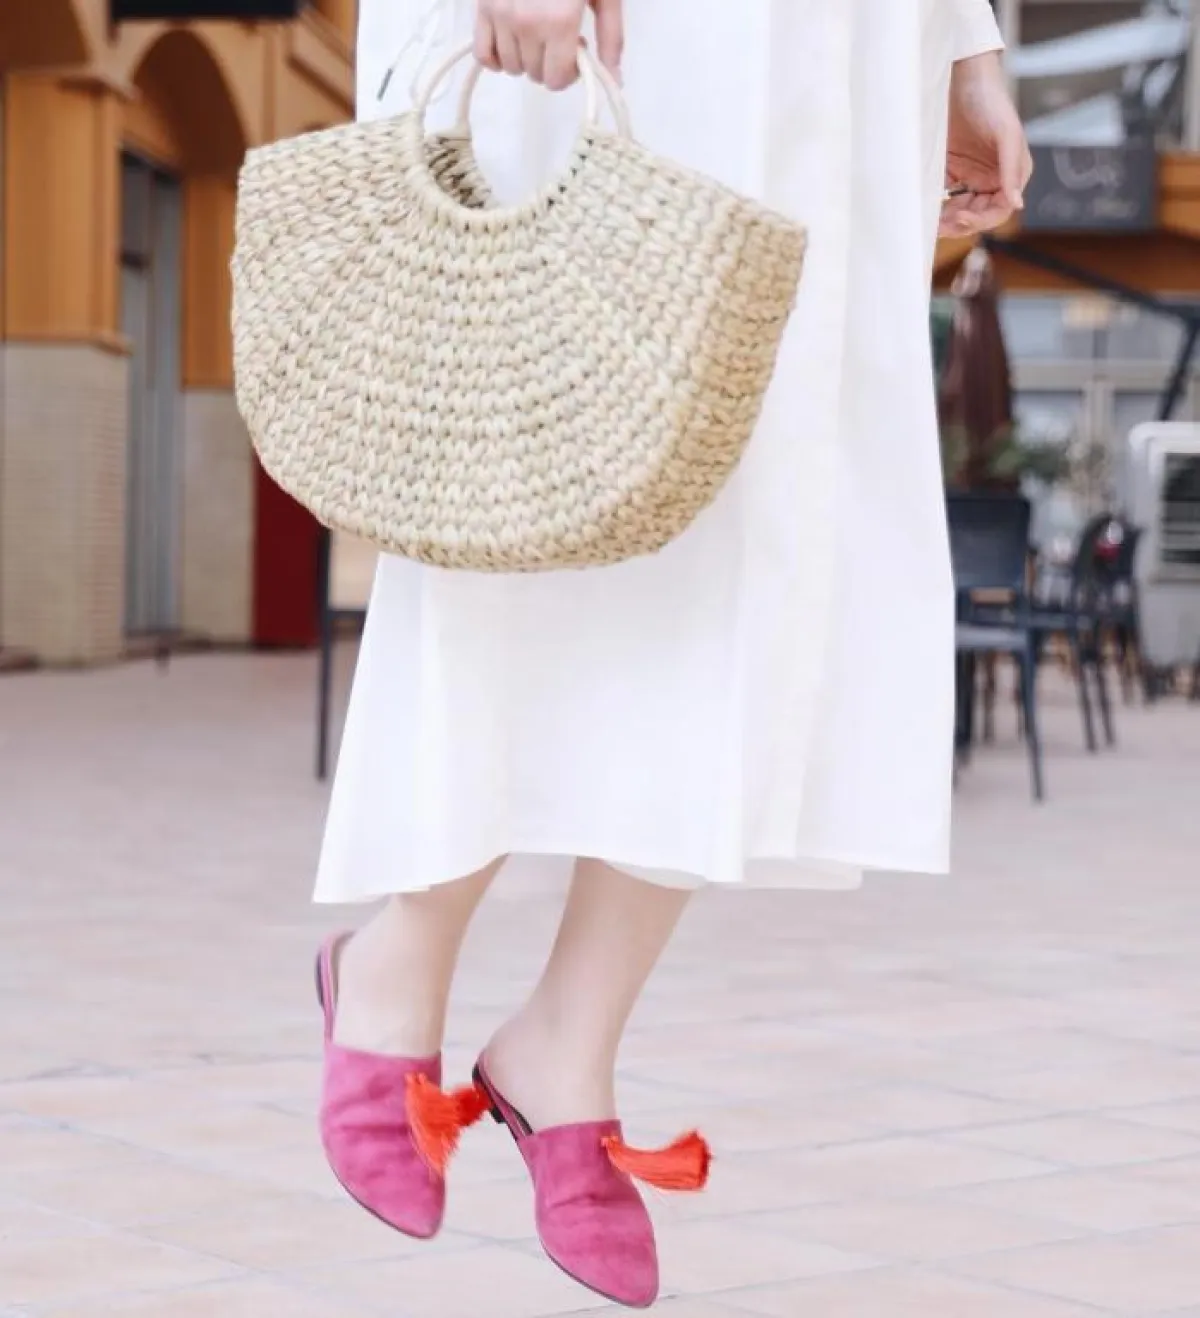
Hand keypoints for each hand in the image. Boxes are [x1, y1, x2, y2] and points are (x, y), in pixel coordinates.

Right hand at [475, 0, 623, 90]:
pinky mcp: (483, 5)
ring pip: (511, 67)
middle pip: (534, 74)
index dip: (568, 73)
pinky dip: (496, 57)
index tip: (574, 51)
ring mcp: (501, 14)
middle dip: (549, 63)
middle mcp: (526, 23)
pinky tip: (510, 43)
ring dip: (525, 59)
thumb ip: (611, 37)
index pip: (556, 79)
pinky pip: (482, 53)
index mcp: (559, 22)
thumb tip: (614, 78)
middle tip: (556, 37)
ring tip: (536, 32)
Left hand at [941, 51, 1031, 237]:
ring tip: (930, 221)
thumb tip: (1017, 204)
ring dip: (947, 219)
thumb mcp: (1005, 133)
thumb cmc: (991, 100)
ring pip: (960, 210)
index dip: (981, 219)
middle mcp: (993, 179)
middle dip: (960, 223)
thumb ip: (1011, 169)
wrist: (963, 78)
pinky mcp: (952, 170)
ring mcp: (971, 176)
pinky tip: (925, 208)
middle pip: (978, 215)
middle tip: (939, 225)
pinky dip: (937, 206)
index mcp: (1011, 174)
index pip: (999, 210)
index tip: (960, 217)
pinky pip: (945, 197)